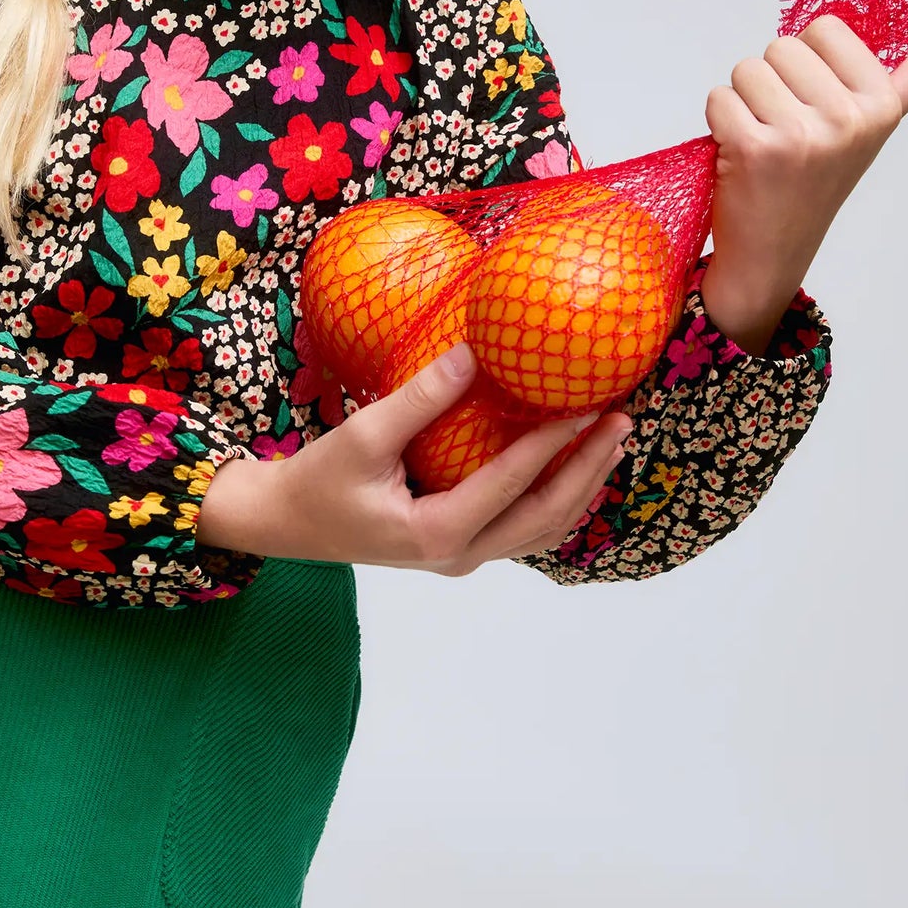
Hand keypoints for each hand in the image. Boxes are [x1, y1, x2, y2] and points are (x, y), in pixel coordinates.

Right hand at [196, 343, 631, 573]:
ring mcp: (463, 556)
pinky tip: (573, 462)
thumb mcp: (363, 437)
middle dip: (590, 469)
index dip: (556, 443)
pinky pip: (524, 525)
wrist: (285, 524)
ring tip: (612, 439)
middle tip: (623, 421)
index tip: (588, 404)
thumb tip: (476, 352)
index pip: (513, 483)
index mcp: (438, 533)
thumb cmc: (317, 482)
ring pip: (542, 528)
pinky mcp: (461, 546)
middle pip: (546, 517)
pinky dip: (556, 495)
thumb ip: (420, 399)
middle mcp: (460, 555)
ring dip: (582, 484)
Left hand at [702, 15, 907, 352]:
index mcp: (882, 104)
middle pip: (781, 46)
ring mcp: (802, 136)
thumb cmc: (819, 177)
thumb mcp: (876, 125)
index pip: (824, 28)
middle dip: (773, 80)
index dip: (808, 61)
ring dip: (744, 101)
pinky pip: (720, 97)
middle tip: (785, 128)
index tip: (817, 102)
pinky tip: (740, 155)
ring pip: (746, 69)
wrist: (774, 249)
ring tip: (764, 141)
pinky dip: (720, 122)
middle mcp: (848, 119)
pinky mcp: (754, 149)